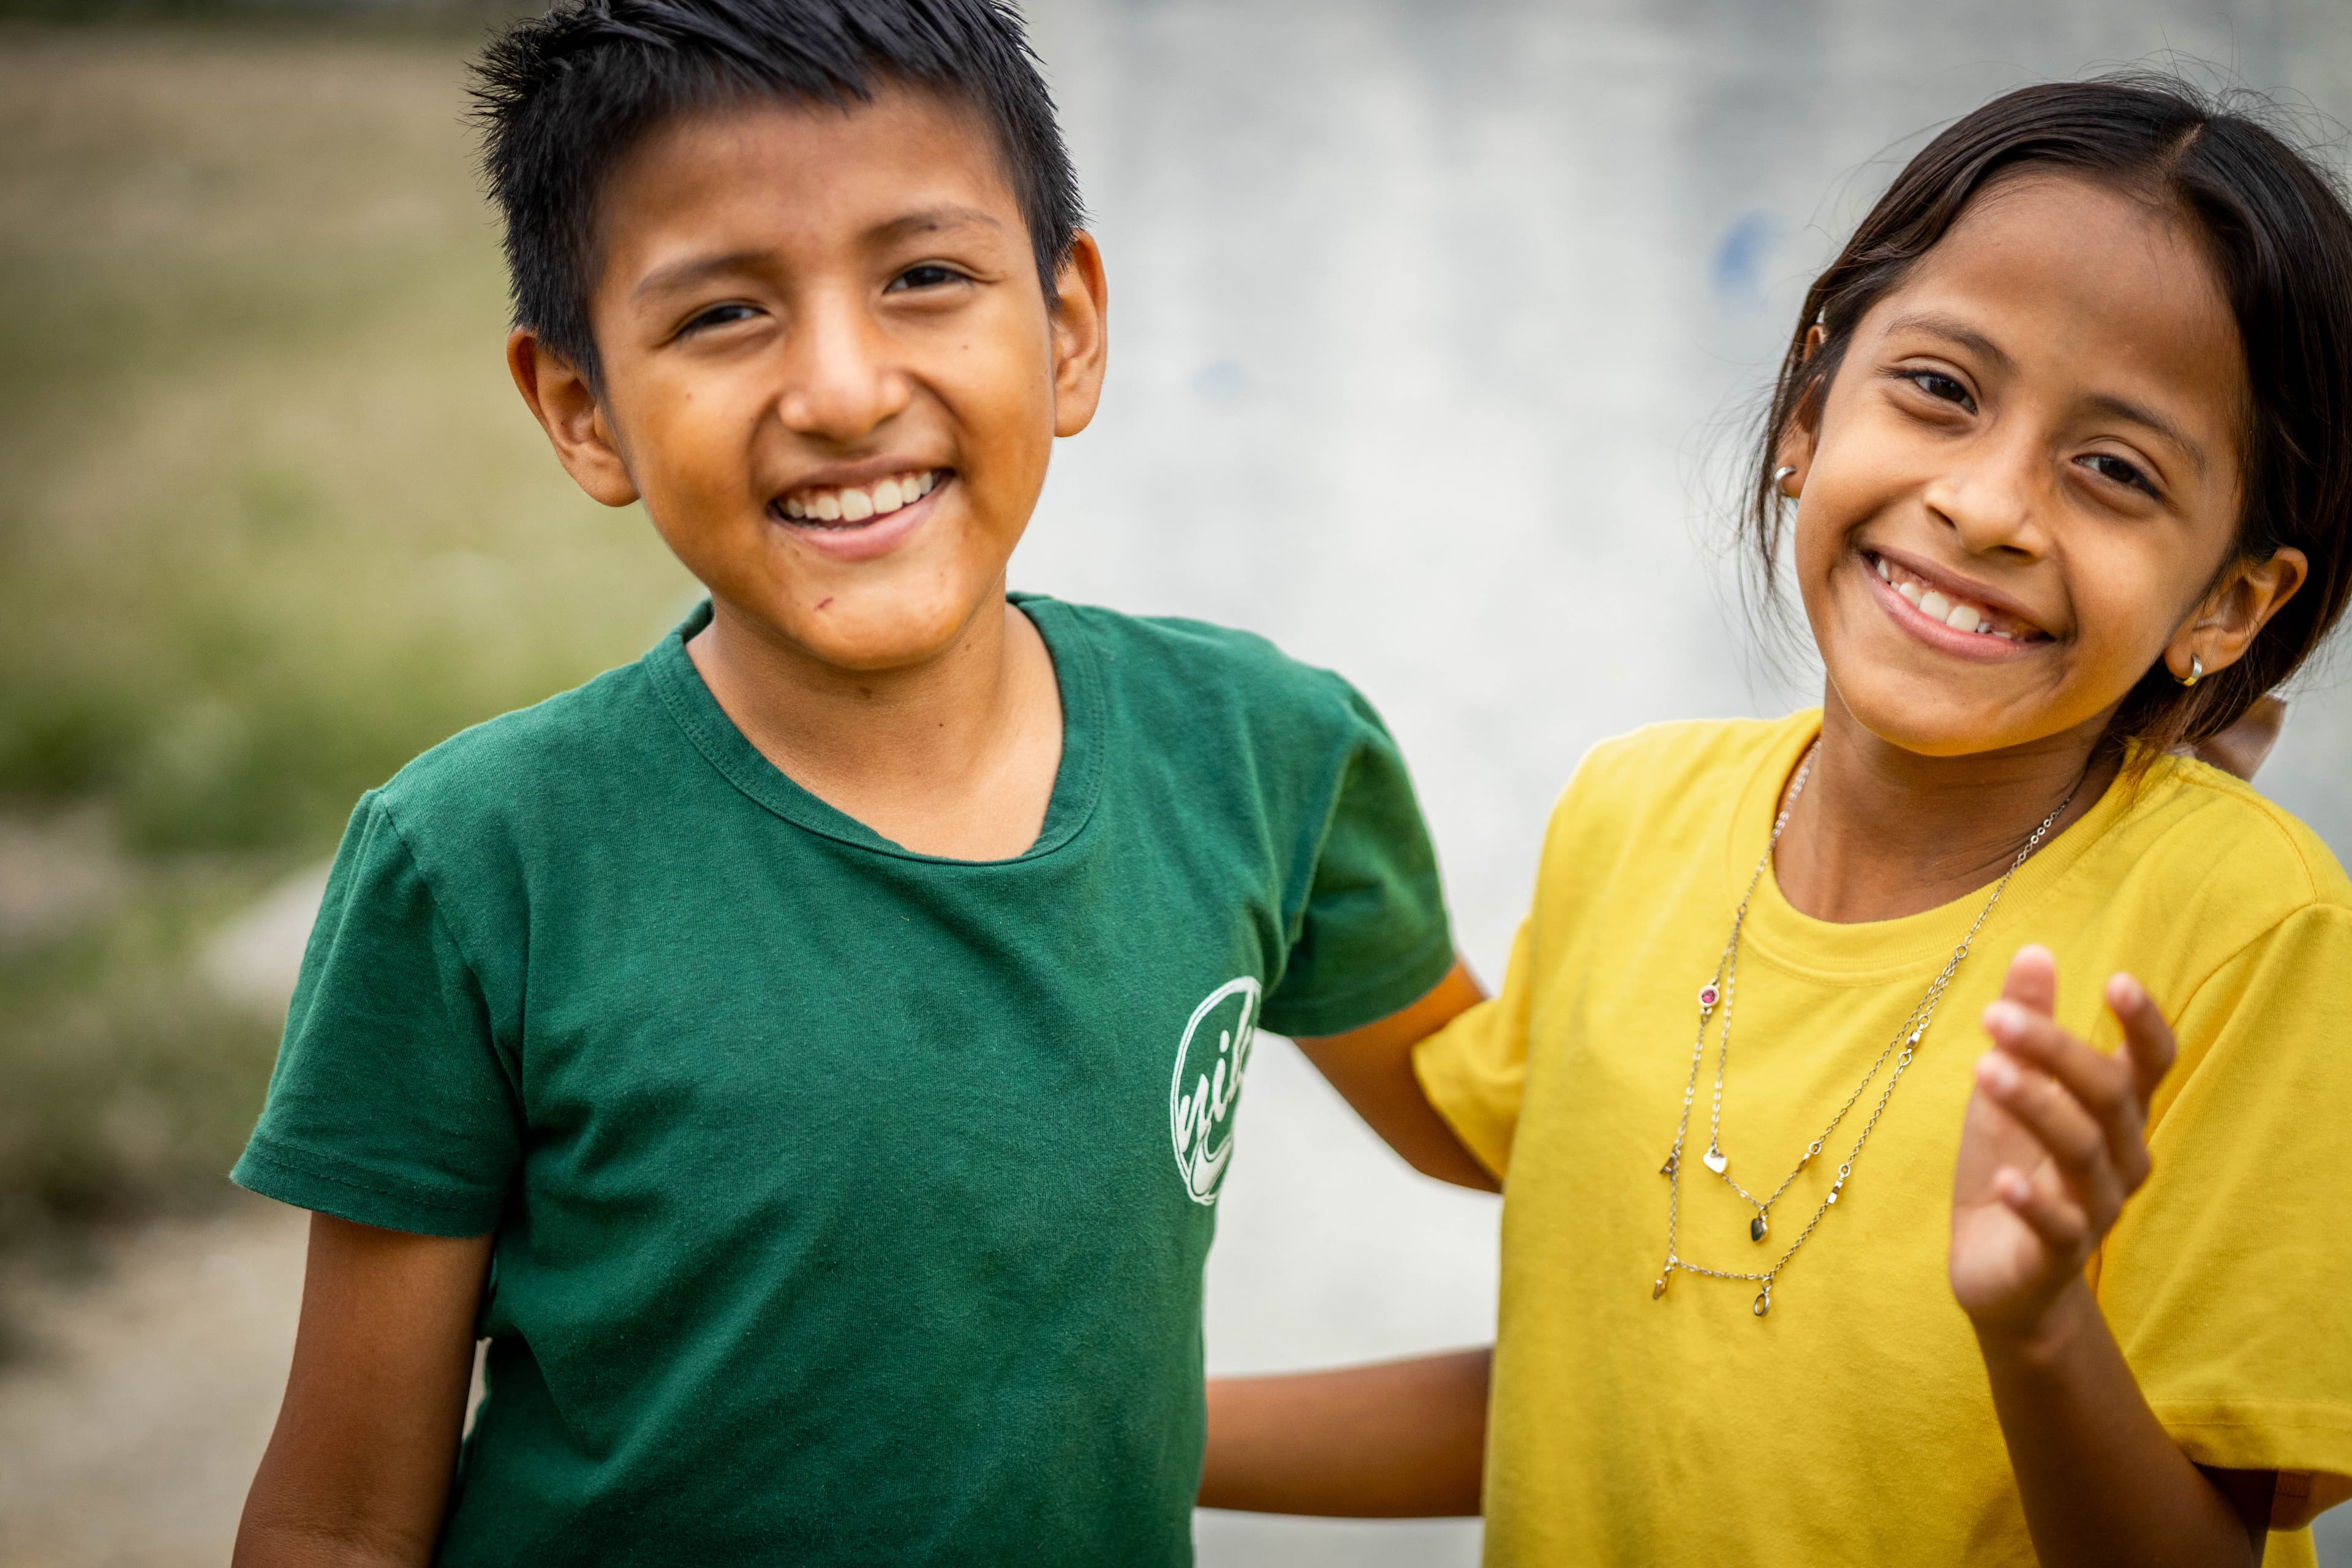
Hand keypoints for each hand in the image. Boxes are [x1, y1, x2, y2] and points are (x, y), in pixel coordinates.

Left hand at [1949, 946, 2175, 1342]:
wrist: (2000, 1274)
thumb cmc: (2014, 1167)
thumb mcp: (2010, 1089)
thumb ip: (2030, 1026)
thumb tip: (2035, 951)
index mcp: (2115, 1116)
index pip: (2150, 1065)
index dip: (2144, 1024)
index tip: (2117, 979)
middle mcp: (2120, 1160)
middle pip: (2109, 1097)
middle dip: (2058, 1051)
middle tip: (1996, 1015)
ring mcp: (2095, 1209)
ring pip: (2083, 1152)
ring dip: (2037, 1107)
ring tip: (1985, 1069)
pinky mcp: (2059, 1255)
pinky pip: (2060, 1227)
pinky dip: (2034, 1200)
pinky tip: (2005, 1179)